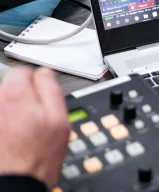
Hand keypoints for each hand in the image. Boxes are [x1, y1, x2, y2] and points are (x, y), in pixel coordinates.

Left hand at [0, 68, 69, 187]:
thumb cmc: (37, 157)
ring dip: (12, 111)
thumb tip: (45, 73)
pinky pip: (2, 118)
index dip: (36, 81)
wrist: (16, 183)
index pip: (22, 71)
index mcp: (15, 94)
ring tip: (22, 132)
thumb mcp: (59, 119)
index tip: (42, 95)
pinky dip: (6, 124)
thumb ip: (51, 89)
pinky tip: (11, 139)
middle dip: (23, 97)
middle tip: (35, 117)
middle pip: (10, 86)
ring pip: (3, 104)